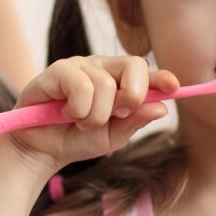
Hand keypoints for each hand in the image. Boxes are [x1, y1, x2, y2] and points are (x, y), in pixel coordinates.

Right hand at [0, 56, 176, 174]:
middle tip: (116, 115)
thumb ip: (133, 122)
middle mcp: (101, 68)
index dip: (161, 77)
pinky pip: (81, 85)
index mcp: (118, 82)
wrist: (41, 150)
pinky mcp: (58, 70)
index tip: (174, 87)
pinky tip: (66, 114)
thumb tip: (161, 108)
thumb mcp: (111, 137)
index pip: (145, 72)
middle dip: (132, 95)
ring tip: (80, 122)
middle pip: (133, 65)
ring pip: (106, 84)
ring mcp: (80, 66)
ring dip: (95, 115)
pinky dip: (78, 109)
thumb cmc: (75, 140)